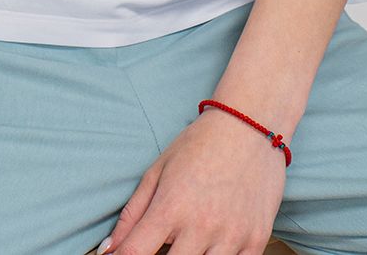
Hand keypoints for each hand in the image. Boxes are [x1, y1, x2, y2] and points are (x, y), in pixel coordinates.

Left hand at [99, 106, 286, 254]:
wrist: (250, 124)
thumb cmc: (200, 144)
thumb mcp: (158, 170)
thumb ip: (132, 214)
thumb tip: (109, 250)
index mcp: (171, 207)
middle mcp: (201, 226)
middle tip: (165, 240)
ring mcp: (231, 235)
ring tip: (191, 239)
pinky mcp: (256, 240)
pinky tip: (215, 242)